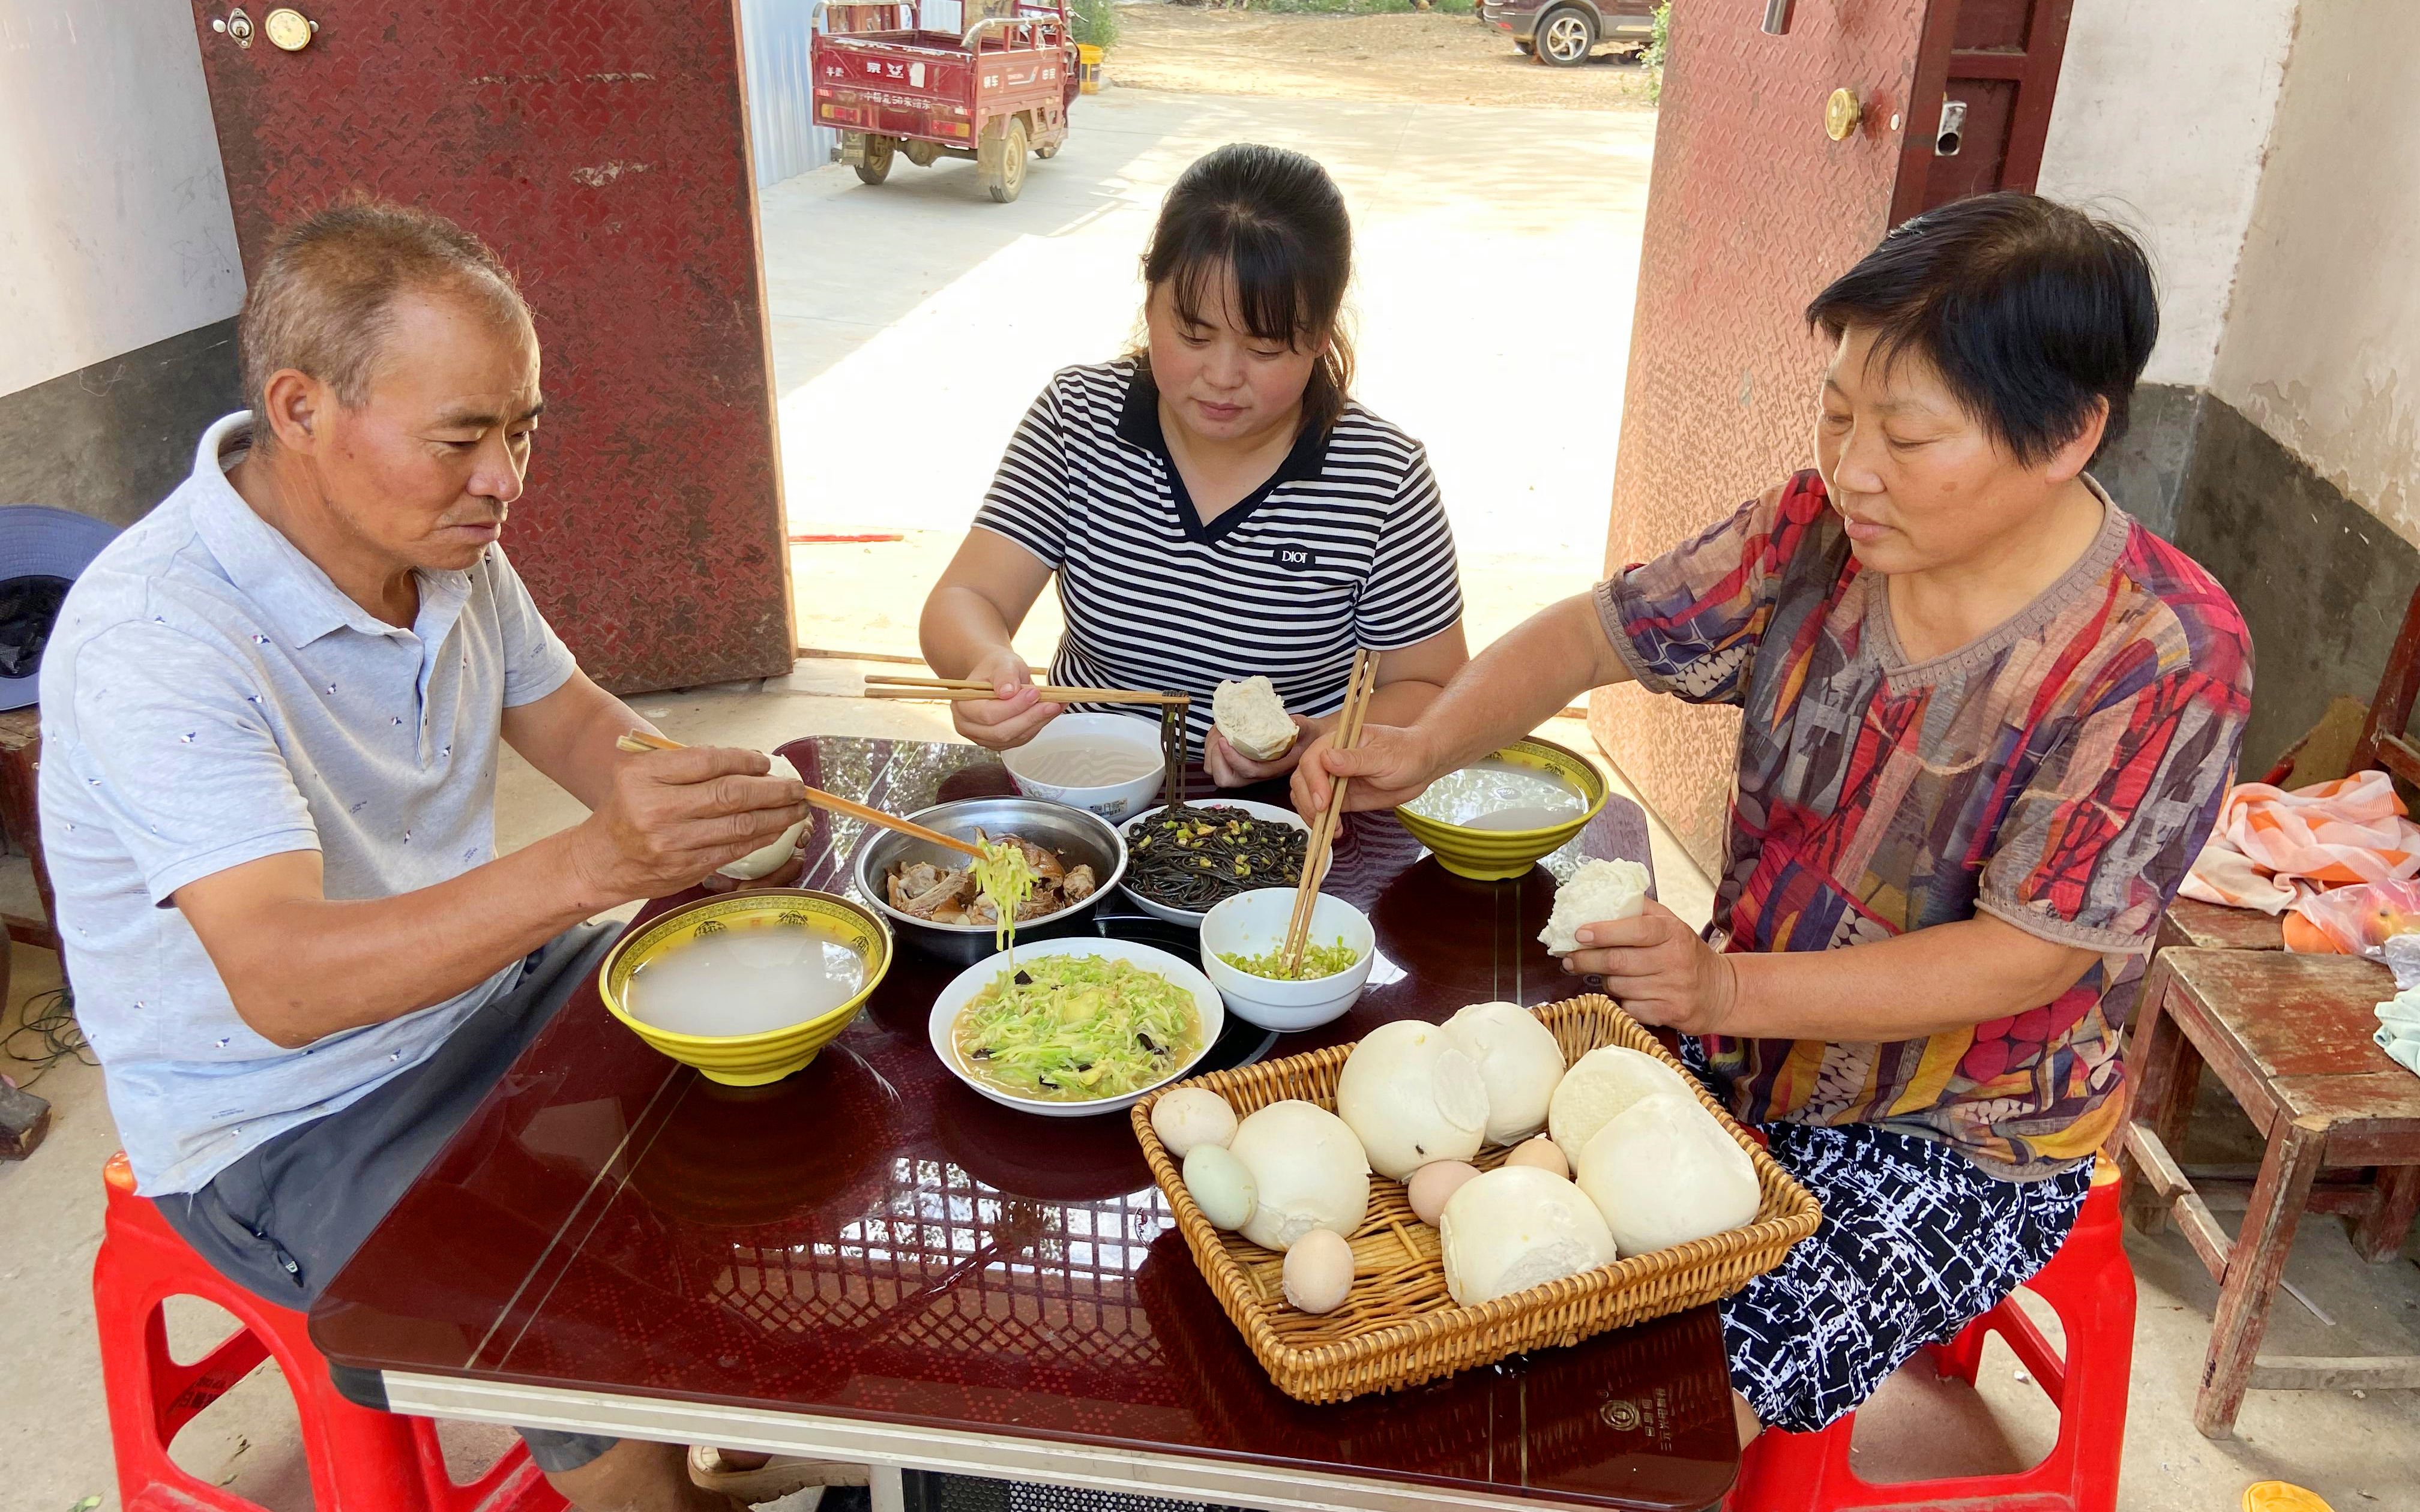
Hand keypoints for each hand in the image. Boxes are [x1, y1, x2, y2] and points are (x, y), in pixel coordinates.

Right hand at [568, 744, 809, 904]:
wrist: (601, 861)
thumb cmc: (628, 810)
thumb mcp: (641, 774)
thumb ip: (686, 766)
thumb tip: (748, 764)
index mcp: (644, 777)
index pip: (707, 761)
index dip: (744, 760)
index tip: (765, 762)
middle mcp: (656, 809)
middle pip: (730, 794)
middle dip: (773, 790)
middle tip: (798, 787)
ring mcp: (672, 843)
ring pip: (738, 826)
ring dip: (776, 816)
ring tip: (797, 808)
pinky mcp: (685, 869)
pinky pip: (734, 851)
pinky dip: (760, 838)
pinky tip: (775, 829)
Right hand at [949, 648, 1060, 750]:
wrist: (995, 675)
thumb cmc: (996, 667)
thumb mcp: (1002, 663)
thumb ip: (1005, 675)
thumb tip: (1009, 692)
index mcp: (962, 706)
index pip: (988, 714)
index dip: (1013, 706)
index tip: (1035, 692)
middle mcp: (968, 727)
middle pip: (1001, 731)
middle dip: (1029, 717)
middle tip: (1052, 703)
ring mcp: (984, 738)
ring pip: (1014, 738)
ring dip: (1037, 723)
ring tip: (1056, 705)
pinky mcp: (999, 743)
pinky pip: (1021, 739)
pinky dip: (1037, 726)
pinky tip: (1050, 712)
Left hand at [1204, 715, 1321, 787]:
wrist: (1309, 740)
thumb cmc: (1306, 735)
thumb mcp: (1305, 728)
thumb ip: (1297, 726)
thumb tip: (1287, 721)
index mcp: (1274, 769)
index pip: (1248, 771)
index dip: (1233, 759)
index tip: (1225, 739)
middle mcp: (1256, 774)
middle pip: (1225, 779)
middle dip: (1216, 757)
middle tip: (1221, 733)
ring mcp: (1244, 770)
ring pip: (1215, 771)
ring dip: (1211, 749)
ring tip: (1220, 728)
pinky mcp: (1237, 762)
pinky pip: (1215, 760)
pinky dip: (1210, 744)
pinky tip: (1220, 728)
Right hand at [1288, 721, 1443, 818]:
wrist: (1421, 766)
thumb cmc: (1406, 753)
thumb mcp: (1384, 756)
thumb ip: (1355, 759)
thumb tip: (1327, 760)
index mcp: (1337, 741)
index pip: (1312, 759)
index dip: (1313, 781)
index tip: (1325, 800)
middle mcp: (1329, 760)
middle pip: (1302, 778)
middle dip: (1308, 800)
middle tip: (1325, 815)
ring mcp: (1333, 780)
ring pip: (1305, 795)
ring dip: (1310, 814)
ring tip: (1329, 828)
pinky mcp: (1340, 798)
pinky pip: (1320, 810)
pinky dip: (1321, 822)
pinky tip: (1335, 831)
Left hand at [1559, 899, 1741, 1035]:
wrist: (1720, 991)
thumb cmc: (1685, 952)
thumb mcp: (1670, 923)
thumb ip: (1640, 909)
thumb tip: (1602, 897)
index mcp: (1672, 932)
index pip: (1634, 929)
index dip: (1603, 932)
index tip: (1579, 934)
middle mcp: (1674, 960)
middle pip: (1618, 961)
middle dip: (1586, 960)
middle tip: (1569, 958)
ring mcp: (1673, 989)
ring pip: (1619, 986)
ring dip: (1604, 980)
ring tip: (1603, 974)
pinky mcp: (1670, 1013)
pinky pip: (1629, 1008)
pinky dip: (1620, 1001)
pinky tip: (1625, 993)